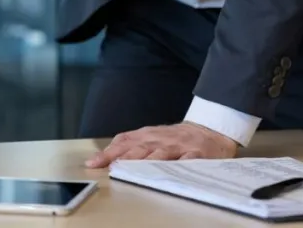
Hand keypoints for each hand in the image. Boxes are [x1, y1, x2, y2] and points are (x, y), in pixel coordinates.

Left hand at [84, 122, 239, 167]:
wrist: (210, 131)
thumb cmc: (175, 138)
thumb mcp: (151, 136)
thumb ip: (131, 144)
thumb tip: (106, 154)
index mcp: (148, 135)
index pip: (124, 142)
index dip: (108, 152)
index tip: (93, 163)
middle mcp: (160, 139)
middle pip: (139, 148)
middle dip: (124, 158)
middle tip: (111, 167)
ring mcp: (179, 146)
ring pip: (161, 154)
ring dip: (147, 162)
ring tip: (135, 170)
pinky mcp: (197, 154)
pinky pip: (187, 161)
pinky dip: (179, 166)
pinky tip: (172, 172)